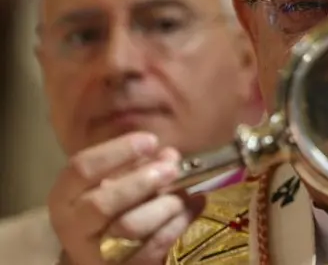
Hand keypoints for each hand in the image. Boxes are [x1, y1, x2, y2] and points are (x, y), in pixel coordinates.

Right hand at [48, 132, 204, 264]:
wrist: (106, 253)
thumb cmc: (113, 207)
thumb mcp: (115, 182)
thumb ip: (138, 165)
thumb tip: (168, 154)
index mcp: (65, 196)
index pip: (81, 168)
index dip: (118, 151)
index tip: (150, 141)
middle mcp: (74, 226)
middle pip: (102, 203)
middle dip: (141, 182)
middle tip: (172, 168)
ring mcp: (96, 253)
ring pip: (129, 227)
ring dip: (163, 205)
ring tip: (184, 192)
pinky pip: (152, 248)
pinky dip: (177, 225)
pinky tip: (194, 205)